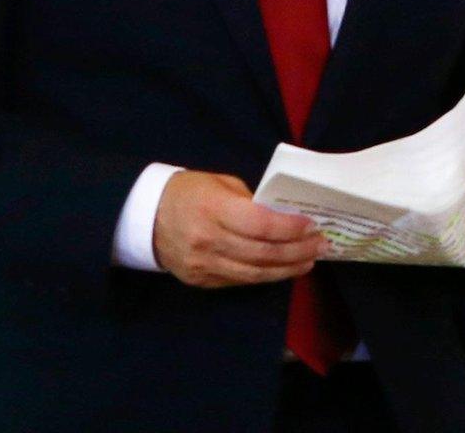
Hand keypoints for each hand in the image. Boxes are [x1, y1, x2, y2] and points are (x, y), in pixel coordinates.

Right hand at [153, 170, 327, 287]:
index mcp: (213, 209)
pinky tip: (282, 269)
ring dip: (286, 269)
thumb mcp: (219, 183)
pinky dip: (264, 276)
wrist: (144, 217)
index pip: (260, 225)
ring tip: (308, 261)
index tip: (312, 225)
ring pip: (254, 274)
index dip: (290, 228)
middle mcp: (208, 240)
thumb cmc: (188, 192)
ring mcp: (203, 264)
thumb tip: (283, 217)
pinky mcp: (200, 280)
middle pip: (262, 253)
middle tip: (320, 246)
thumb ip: (250, 201)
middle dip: (297, 251)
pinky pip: (239, 281)